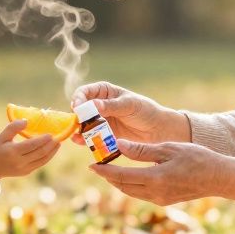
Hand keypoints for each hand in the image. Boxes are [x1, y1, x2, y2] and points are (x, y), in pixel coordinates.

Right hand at [0, 120, 59, 187]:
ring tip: (58, 143)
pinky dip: (48, 157)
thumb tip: (27, 121)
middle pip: (39, 153)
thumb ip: (12, 127)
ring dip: (52, 152)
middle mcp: (19, 162)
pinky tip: (51, 149)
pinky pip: (40, 164)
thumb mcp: (1, 137)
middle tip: (58, 137)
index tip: (51, 134)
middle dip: (51, 145)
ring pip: (42, 160)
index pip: (31, 145)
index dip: (42, 140)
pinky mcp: (26, 172)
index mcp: (12, 152)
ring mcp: (24, 169)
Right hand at [70, 82, 189, 146]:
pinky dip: (83, 139)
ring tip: (76, 135)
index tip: (77, 107)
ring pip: (83, 124)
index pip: (85, 92)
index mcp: (104, 92)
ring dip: (78, 129)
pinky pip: (90, 137)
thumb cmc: (145, 111)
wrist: (158, 130)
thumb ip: (111, 106)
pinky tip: (80, 141)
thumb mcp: (129, 105)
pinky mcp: (103, 135)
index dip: (78, 98)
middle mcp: (99, 106)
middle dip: (77, 116)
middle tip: (77, 123)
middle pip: (81, 110)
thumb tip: (92, 104)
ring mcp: (100, 121)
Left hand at [90, 139, 234, 205]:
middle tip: (97, 166)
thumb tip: (119, 146)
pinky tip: (130, 176)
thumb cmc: (198, 158)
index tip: (91, 165)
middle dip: (108, 178)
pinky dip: (132, 185)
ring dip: (119, 182)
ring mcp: (160, 199)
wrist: (219, 178)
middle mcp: (155, 193)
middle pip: (123, 187)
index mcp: (155, 179)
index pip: (121, 176)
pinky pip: (142, 194)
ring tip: (110, 170)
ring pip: (132, 192)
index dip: (104, 171)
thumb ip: (142, 150)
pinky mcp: (166, 200)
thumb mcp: (168, 149)